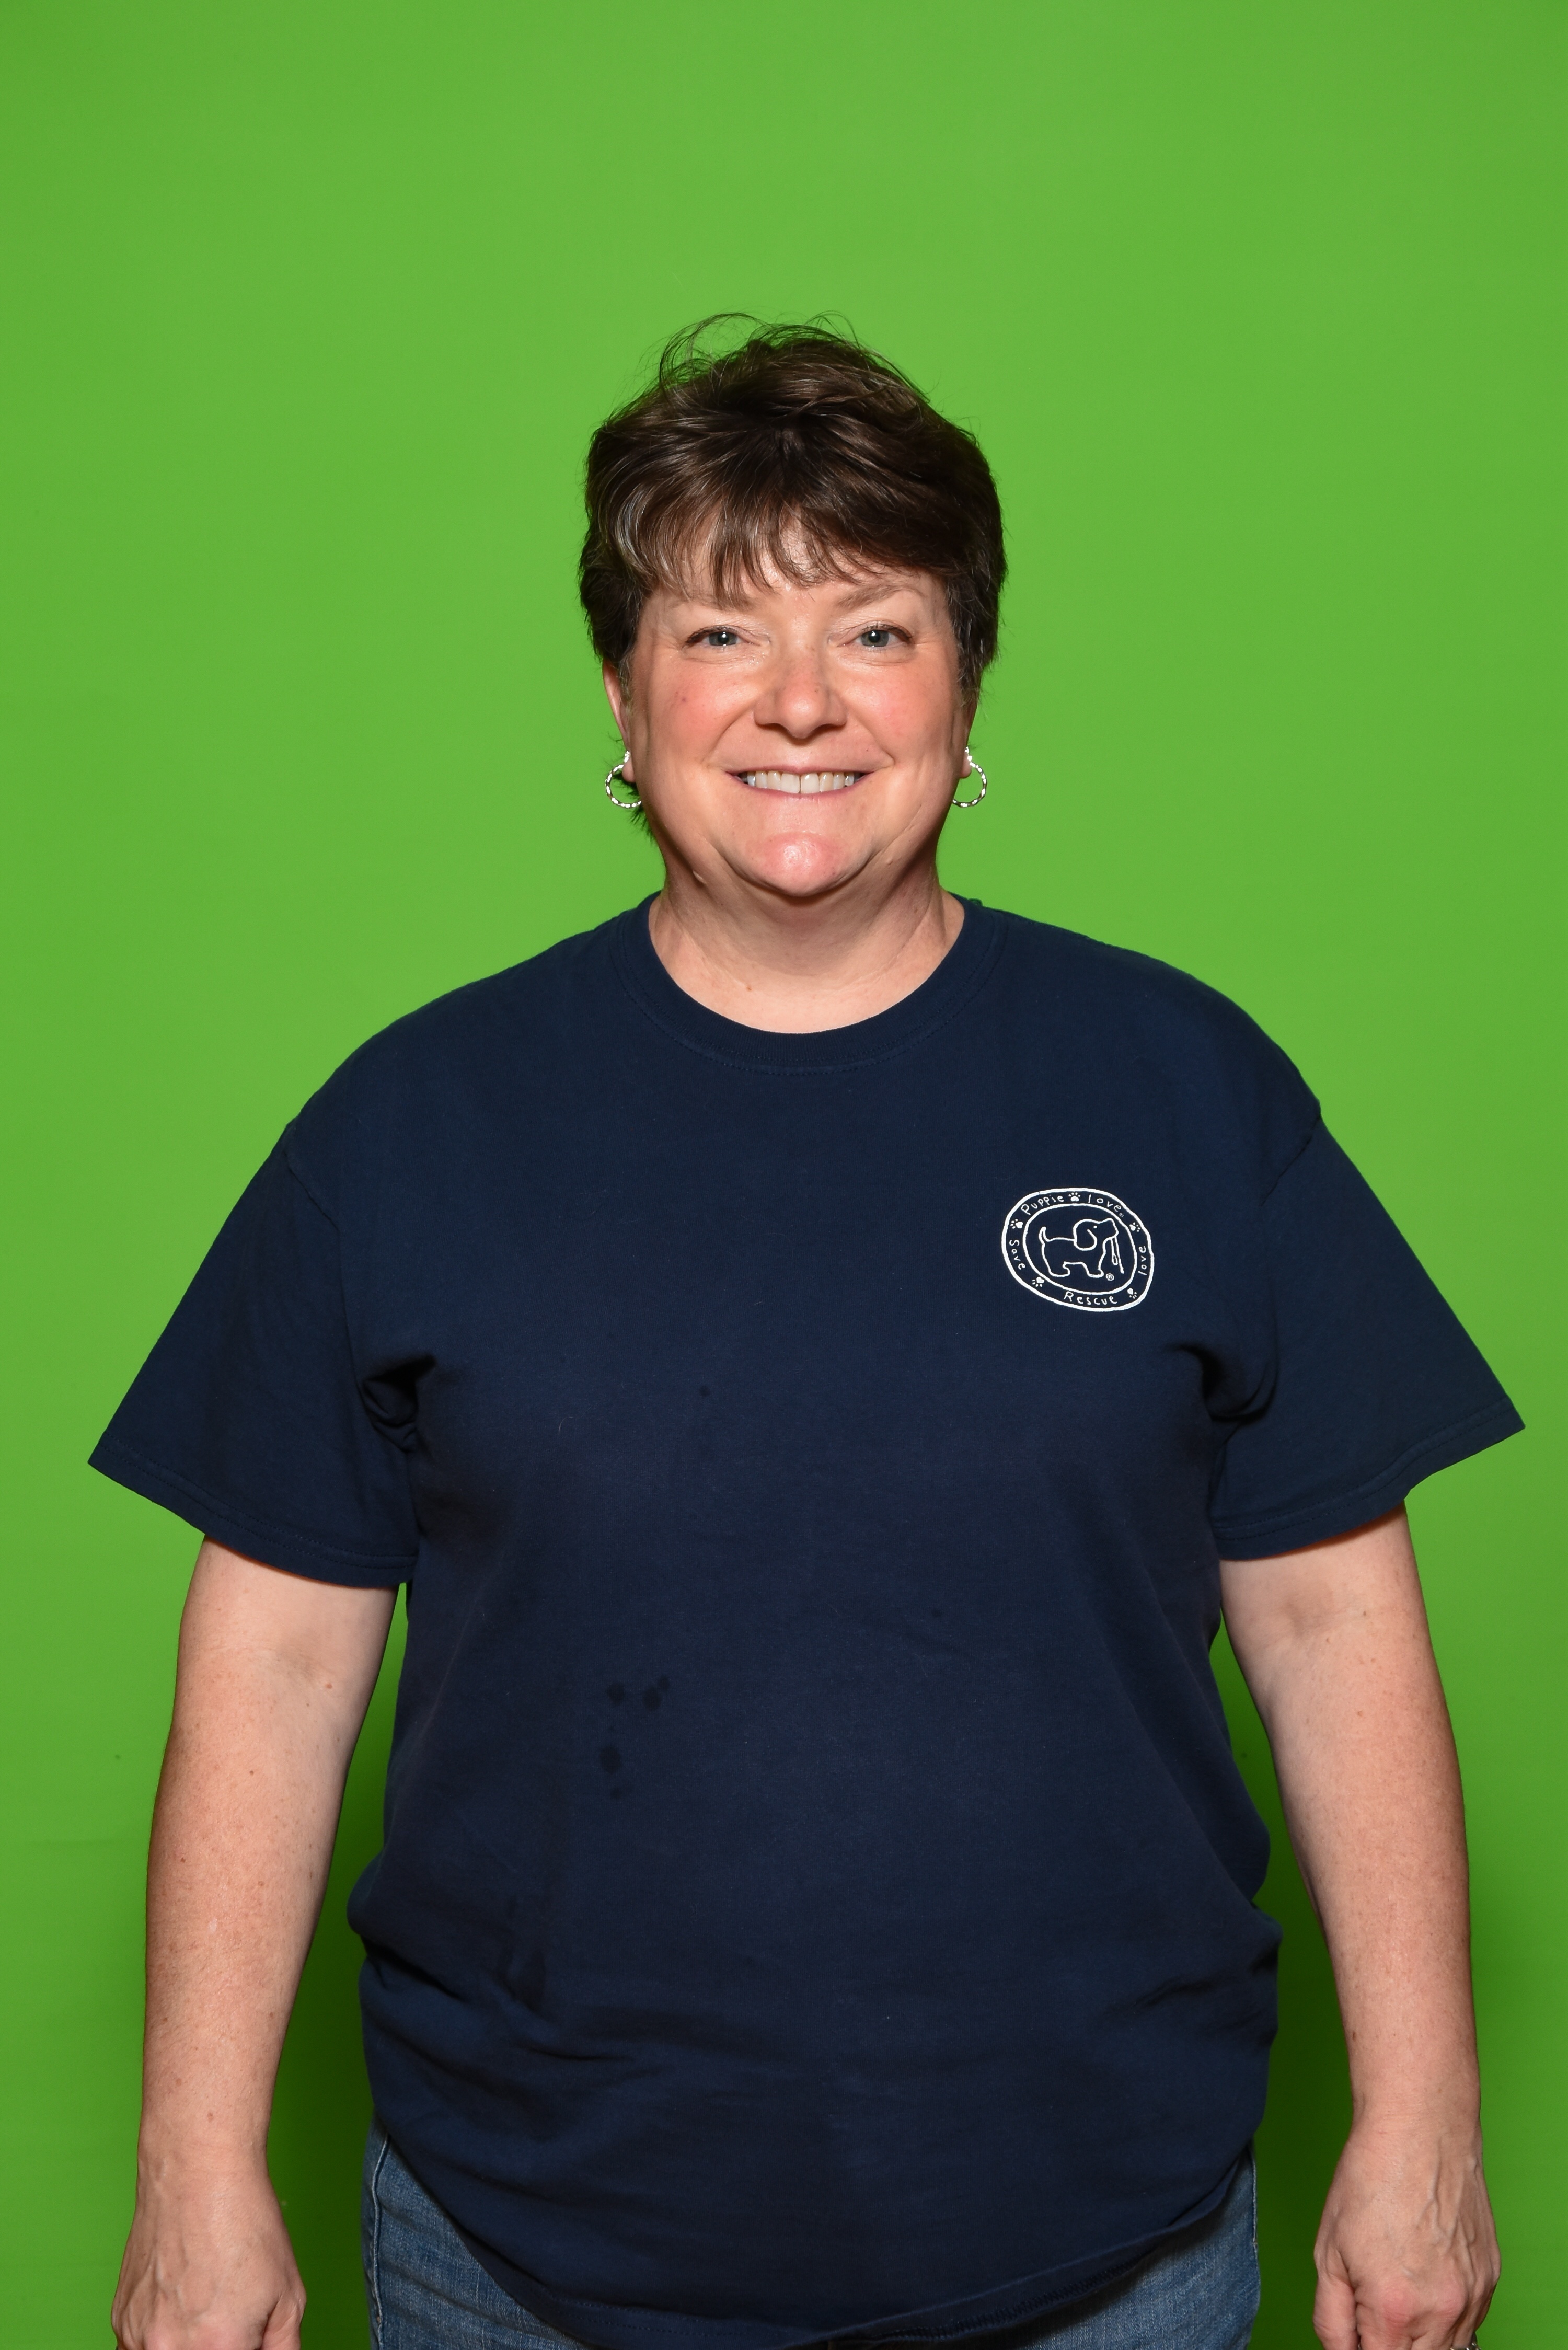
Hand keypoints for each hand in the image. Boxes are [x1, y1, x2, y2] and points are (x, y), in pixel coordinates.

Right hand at [111, 2161, 305, 2349]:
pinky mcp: (120, 2319)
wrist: (199, 2174)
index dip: (246, 2348)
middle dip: (220, 2345)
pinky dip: (161, 2340)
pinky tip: (181, 2306)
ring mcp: (138, 2336)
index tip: (249, 2336)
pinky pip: (139, 2348)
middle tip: (230, 2317)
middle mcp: (171, 2349)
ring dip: (186, 2346)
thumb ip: (283, 2348)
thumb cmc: (245, 2226)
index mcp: (220, 2348)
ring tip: (206, 2308)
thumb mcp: (288, 2295)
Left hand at [1312, 2120, 1497, 2349]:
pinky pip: (1468, 2321)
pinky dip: (1445, 2314)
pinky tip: (1423, 2276)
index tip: (1355, 2330)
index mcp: (1394, 2309)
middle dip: (1389, 2343)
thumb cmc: (1370, 2180)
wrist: (1420, 2131)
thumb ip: (1332, 2320)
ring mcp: (1472, 2297)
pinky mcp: (1490, 2280)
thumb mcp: (1327, 2253)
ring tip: (1397, 2284)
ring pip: (1446, 2349)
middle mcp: (1442, 2311)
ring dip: (1419, 2336)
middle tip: (1371, 2307)